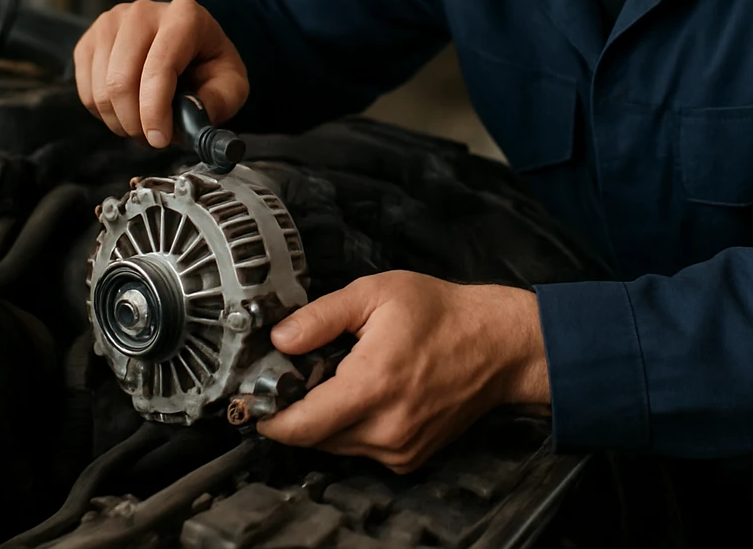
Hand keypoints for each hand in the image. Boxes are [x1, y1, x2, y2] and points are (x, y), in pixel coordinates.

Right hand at [73, 0, 247, 146]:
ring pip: (101, 90)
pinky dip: (104, 114)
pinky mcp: (89, 40)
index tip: (160, 139)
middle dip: (135, 123)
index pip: (159, 68)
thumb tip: (191, 117)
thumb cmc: (208, 65)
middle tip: (152, 139)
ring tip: (143, 125)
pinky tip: (127, 111)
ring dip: (121, 122)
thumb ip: (218, 101)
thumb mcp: (231, 84)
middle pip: (121, 81)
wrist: (185, 46)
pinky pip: (86, 91)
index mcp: (184, 16)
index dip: (155, 111)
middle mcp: (143, 12)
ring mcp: (110, 23)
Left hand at [256, 271, 549, 472]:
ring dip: (325, 419)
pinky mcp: (410, 458)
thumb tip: (279, 339)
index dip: (268, 415)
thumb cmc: (442, 315)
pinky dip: (353, 427)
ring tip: (340, 379)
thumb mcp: (376, 294)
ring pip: (335, 446)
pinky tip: (367, 394)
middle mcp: (385, 428)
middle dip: (296, 410)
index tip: (255, 398)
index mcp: (372, 386)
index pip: (298, 426)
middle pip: (312, 438)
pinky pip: (361, 450)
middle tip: (299, 376)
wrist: (498, 345)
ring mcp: (399, 449)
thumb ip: (321, 317)